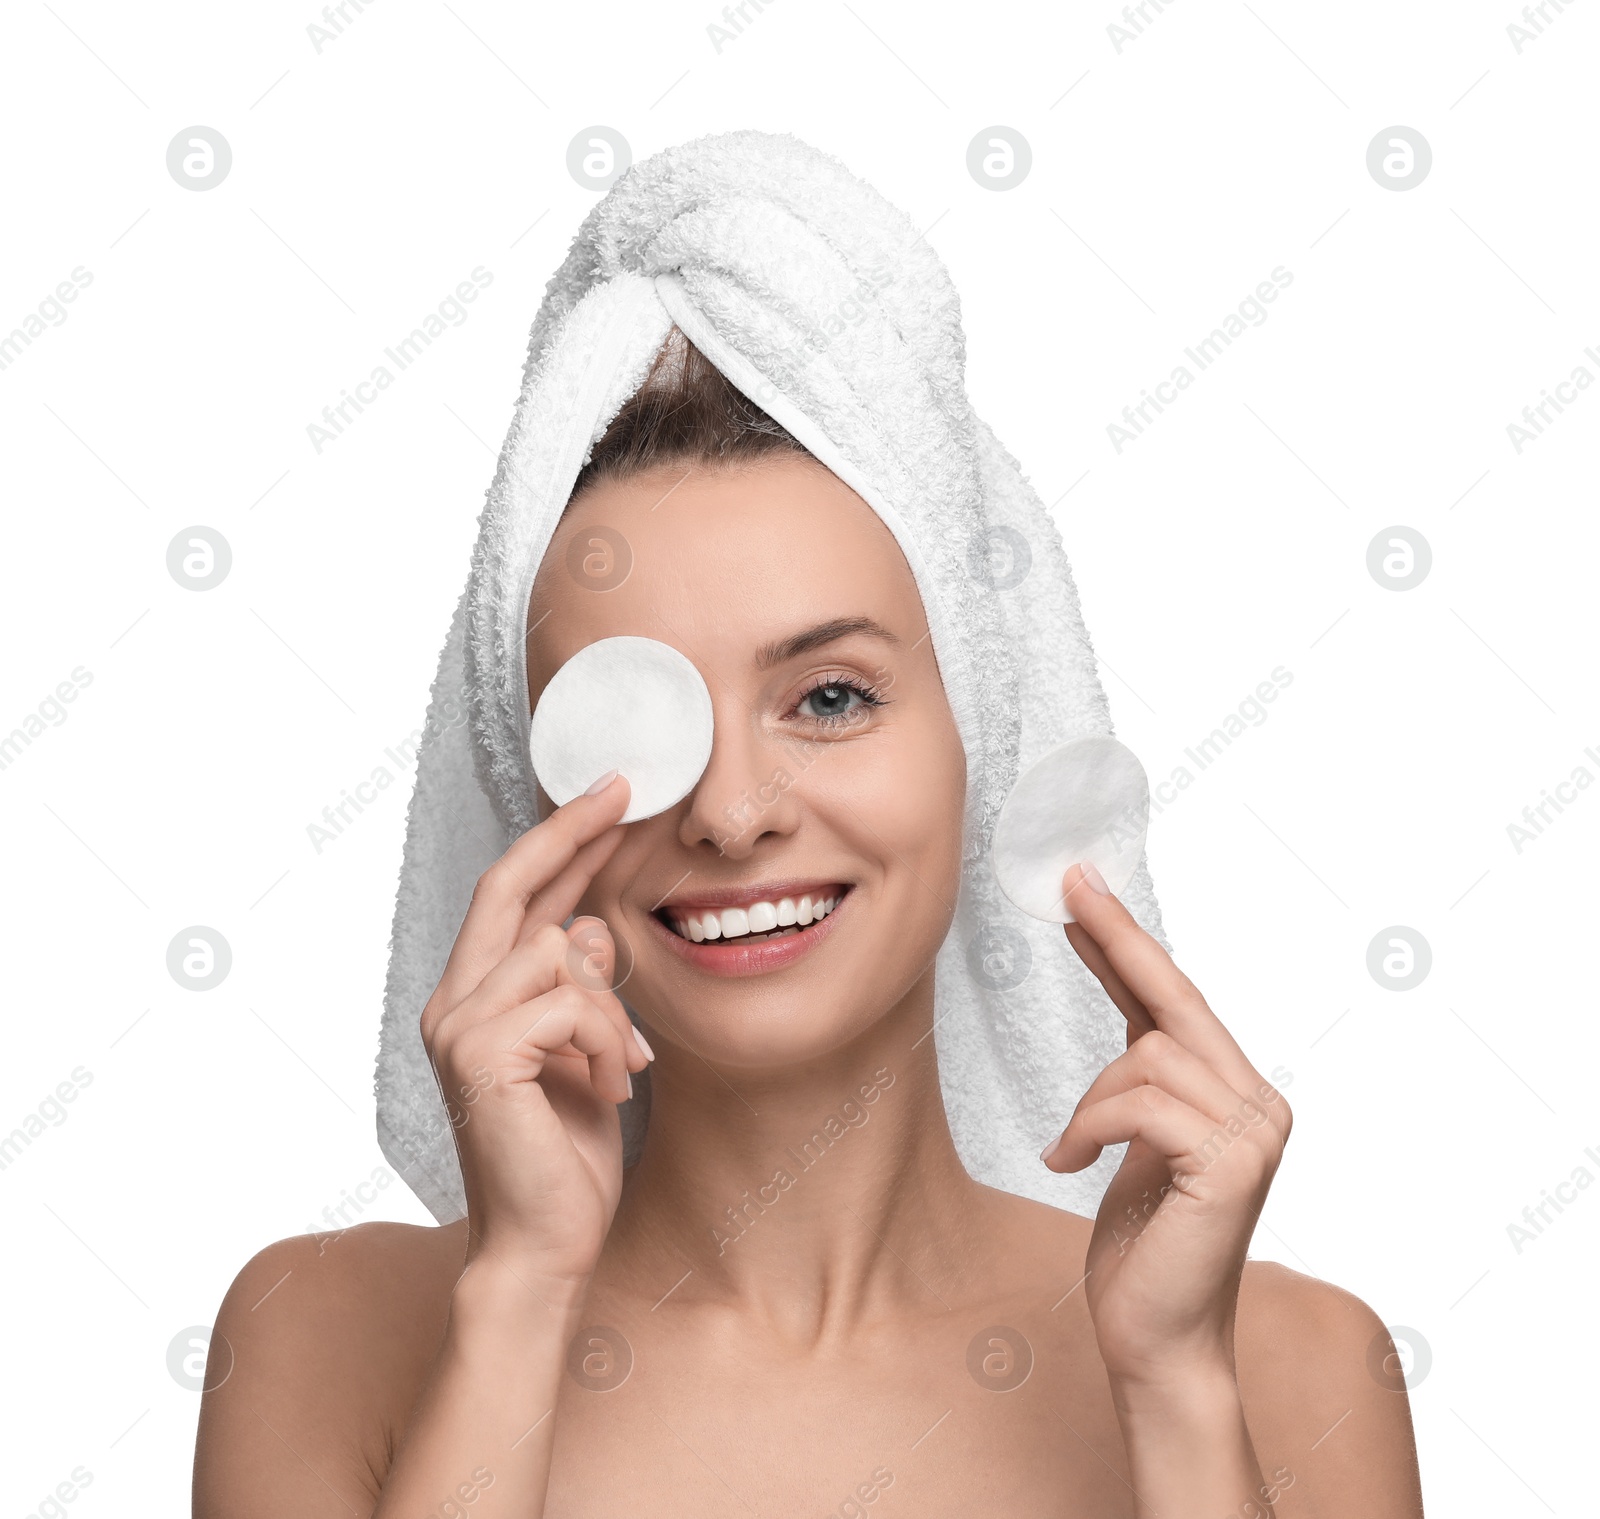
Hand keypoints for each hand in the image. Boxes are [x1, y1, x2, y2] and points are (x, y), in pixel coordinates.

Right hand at [419, 773, 651, 1297]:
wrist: (544, 1245)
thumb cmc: (565, 1155)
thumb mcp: (588, 1053)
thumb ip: (582, 989)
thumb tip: (594, 926)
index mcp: (475, 999)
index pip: (512, 897)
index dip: (558, 841)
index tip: (607, 795)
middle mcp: (453, 1003)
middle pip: (508, 885)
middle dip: (570, 831)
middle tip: (625, 790)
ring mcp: (458, 1026)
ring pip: (560, 951)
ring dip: (613, 1009)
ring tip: (623, 1067)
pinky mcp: (481, 1053)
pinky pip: (572, 1002)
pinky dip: (608, 1042)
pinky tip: (610, 1087)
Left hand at [1040, 862, 1291, 1392]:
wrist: (1158, 1341)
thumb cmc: (1145, 1248)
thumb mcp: (1133, 1141)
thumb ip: (1140, 1078)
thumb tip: (1122, 1009)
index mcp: (1239, 1094)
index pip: (1177, 1000)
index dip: (1130, 942)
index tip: (1085, 890)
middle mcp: (1260, 1103)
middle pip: (1175, 1001)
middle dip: (1119, 940)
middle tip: (1071, 886)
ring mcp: (1254, 1131)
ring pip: (1144, 1056)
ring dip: (1090, 1102)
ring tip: (1072, 1152)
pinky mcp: (1230, 1163)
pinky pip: (1138, 1102)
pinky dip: (1089, 1127)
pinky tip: (1071, 1164)